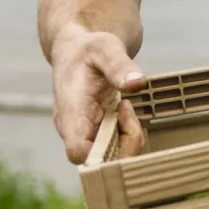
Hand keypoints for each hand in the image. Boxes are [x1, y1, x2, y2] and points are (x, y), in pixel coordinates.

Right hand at [48, 26, 147, 163]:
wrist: (77, 52)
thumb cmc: (88, 49)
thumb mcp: (104, 47)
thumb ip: (119, 64)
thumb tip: (138, 82)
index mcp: (70, 111)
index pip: (78, 152)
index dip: (103, 151)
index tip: (119, 119)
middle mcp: (73, 129)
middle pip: (98, 161)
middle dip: (124, 143)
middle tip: (128, 109)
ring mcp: (83, 134)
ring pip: (109, 158)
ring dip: (127, 138)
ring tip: (126, 106)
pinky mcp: (94, 135)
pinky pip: (113, 149)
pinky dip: (126, 135)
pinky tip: (124, 112)